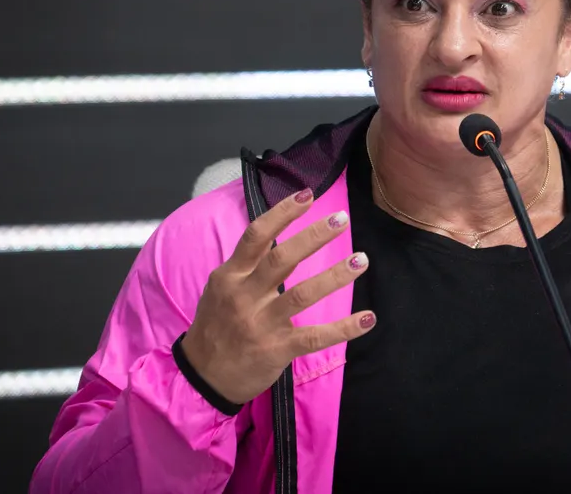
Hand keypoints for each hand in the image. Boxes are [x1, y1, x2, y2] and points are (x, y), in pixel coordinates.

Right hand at [181, 189, 375, 404]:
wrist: (202, 377)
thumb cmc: (216, 326)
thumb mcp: (219, 289)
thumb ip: (245, 265)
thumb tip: (276, 235)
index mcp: (230, 276)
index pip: (256, 236)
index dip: (282, 213)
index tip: (308, 195)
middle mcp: (245, 296)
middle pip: (282, 259)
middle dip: (314, 236)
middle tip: (342, 219)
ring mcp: (262, 324)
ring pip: (302, 294)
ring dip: (335, 276)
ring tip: (361, 260)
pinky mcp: (277, 350)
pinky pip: (315, 336)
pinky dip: (344, 328)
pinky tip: (368, 318)